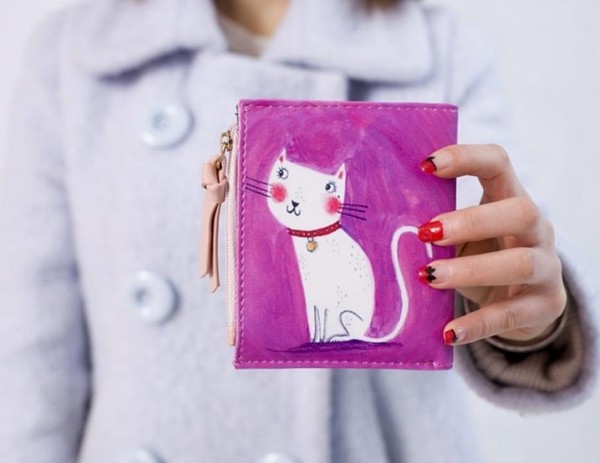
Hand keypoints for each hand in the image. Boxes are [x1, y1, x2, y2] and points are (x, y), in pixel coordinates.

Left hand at [418, 144, 566, 345]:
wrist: (523, 305)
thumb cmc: (483, 258)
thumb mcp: (463, 238)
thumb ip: (437, 227)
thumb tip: (377, 226)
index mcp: (510, 199)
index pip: (498, 163)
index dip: (466, 158)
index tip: (425, 165)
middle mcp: (536, 229)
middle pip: (520, 211)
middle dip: (471, 220)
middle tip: (426, 232)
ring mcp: (547, 266)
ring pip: (519, 262)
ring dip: (470, 270)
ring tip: (429, 277)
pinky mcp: (545, 304)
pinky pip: (513, 314)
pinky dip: (478, 323)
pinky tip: (449, 331)